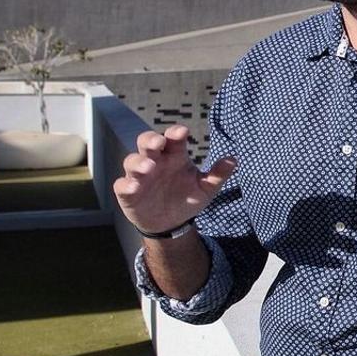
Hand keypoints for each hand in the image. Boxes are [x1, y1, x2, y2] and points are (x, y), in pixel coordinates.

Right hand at [113, 124, 235, 233]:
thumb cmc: (187, 198)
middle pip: (146, 142)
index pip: (173, 138)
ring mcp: (140, 176)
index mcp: (175, 156)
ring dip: (138, 162)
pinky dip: (126, 184)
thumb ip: (218, 174)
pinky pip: (122, 185)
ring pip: (132, 161)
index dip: (175, 133)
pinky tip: (134, 187)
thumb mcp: (206, 188)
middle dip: (150, 140)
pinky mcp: (128, 192)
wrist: (171, 223)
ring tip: (148, 168)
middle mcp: (155, 161)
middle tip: (158, 143)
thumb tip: (234, 159)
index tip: (182, 132)